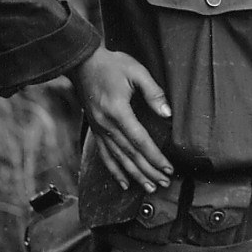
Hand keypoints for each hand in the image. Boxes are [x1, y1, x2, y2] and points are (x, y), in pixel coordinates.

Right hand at [69, 47, 172, 191]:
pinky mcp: (95, 130)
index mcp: (118, 112)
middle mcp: (106, 125)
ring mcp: (99, 129)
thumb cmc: (112, 65)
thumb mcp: (136, 72)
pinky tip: (123, 182)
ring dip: (135, 175)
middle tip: (164, 183)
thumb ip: (153, 93)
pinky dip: (114, 170)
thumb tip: (167, 113)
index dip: (155, 157)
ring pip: (118, 159)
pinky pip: (104, 155)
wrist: (83, 63)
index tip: (168, 168)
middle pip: (131, 155)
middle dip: (149, 171)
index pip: (140, 141)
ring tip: (149, 188)